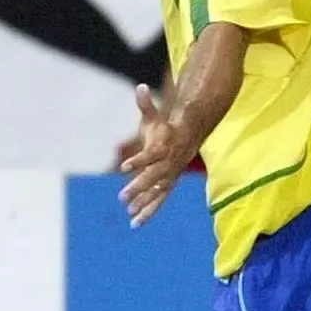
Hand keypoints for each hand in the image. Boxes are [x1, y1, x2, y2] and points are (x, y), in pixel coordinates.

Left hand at [118, 83, 194, 226]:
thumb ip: (145, 104)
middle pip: (152, 179)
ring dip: (143, 204)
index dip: (137, 161)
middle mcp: (167, 166)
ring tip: (129, 214)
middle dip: (138, 188)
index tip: (122, 167)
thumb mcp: (155, 117)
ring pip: (157, 194)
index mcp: (162, 149)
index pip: (149, 156)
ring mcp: (169, 178)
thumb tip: (140, 87)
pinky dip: (148, 213)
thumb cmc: (166, 129)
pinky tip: (135, 223)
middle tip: (122, 197)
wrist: (188, 140)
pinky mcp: (168, 187)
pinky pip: (158, 202)